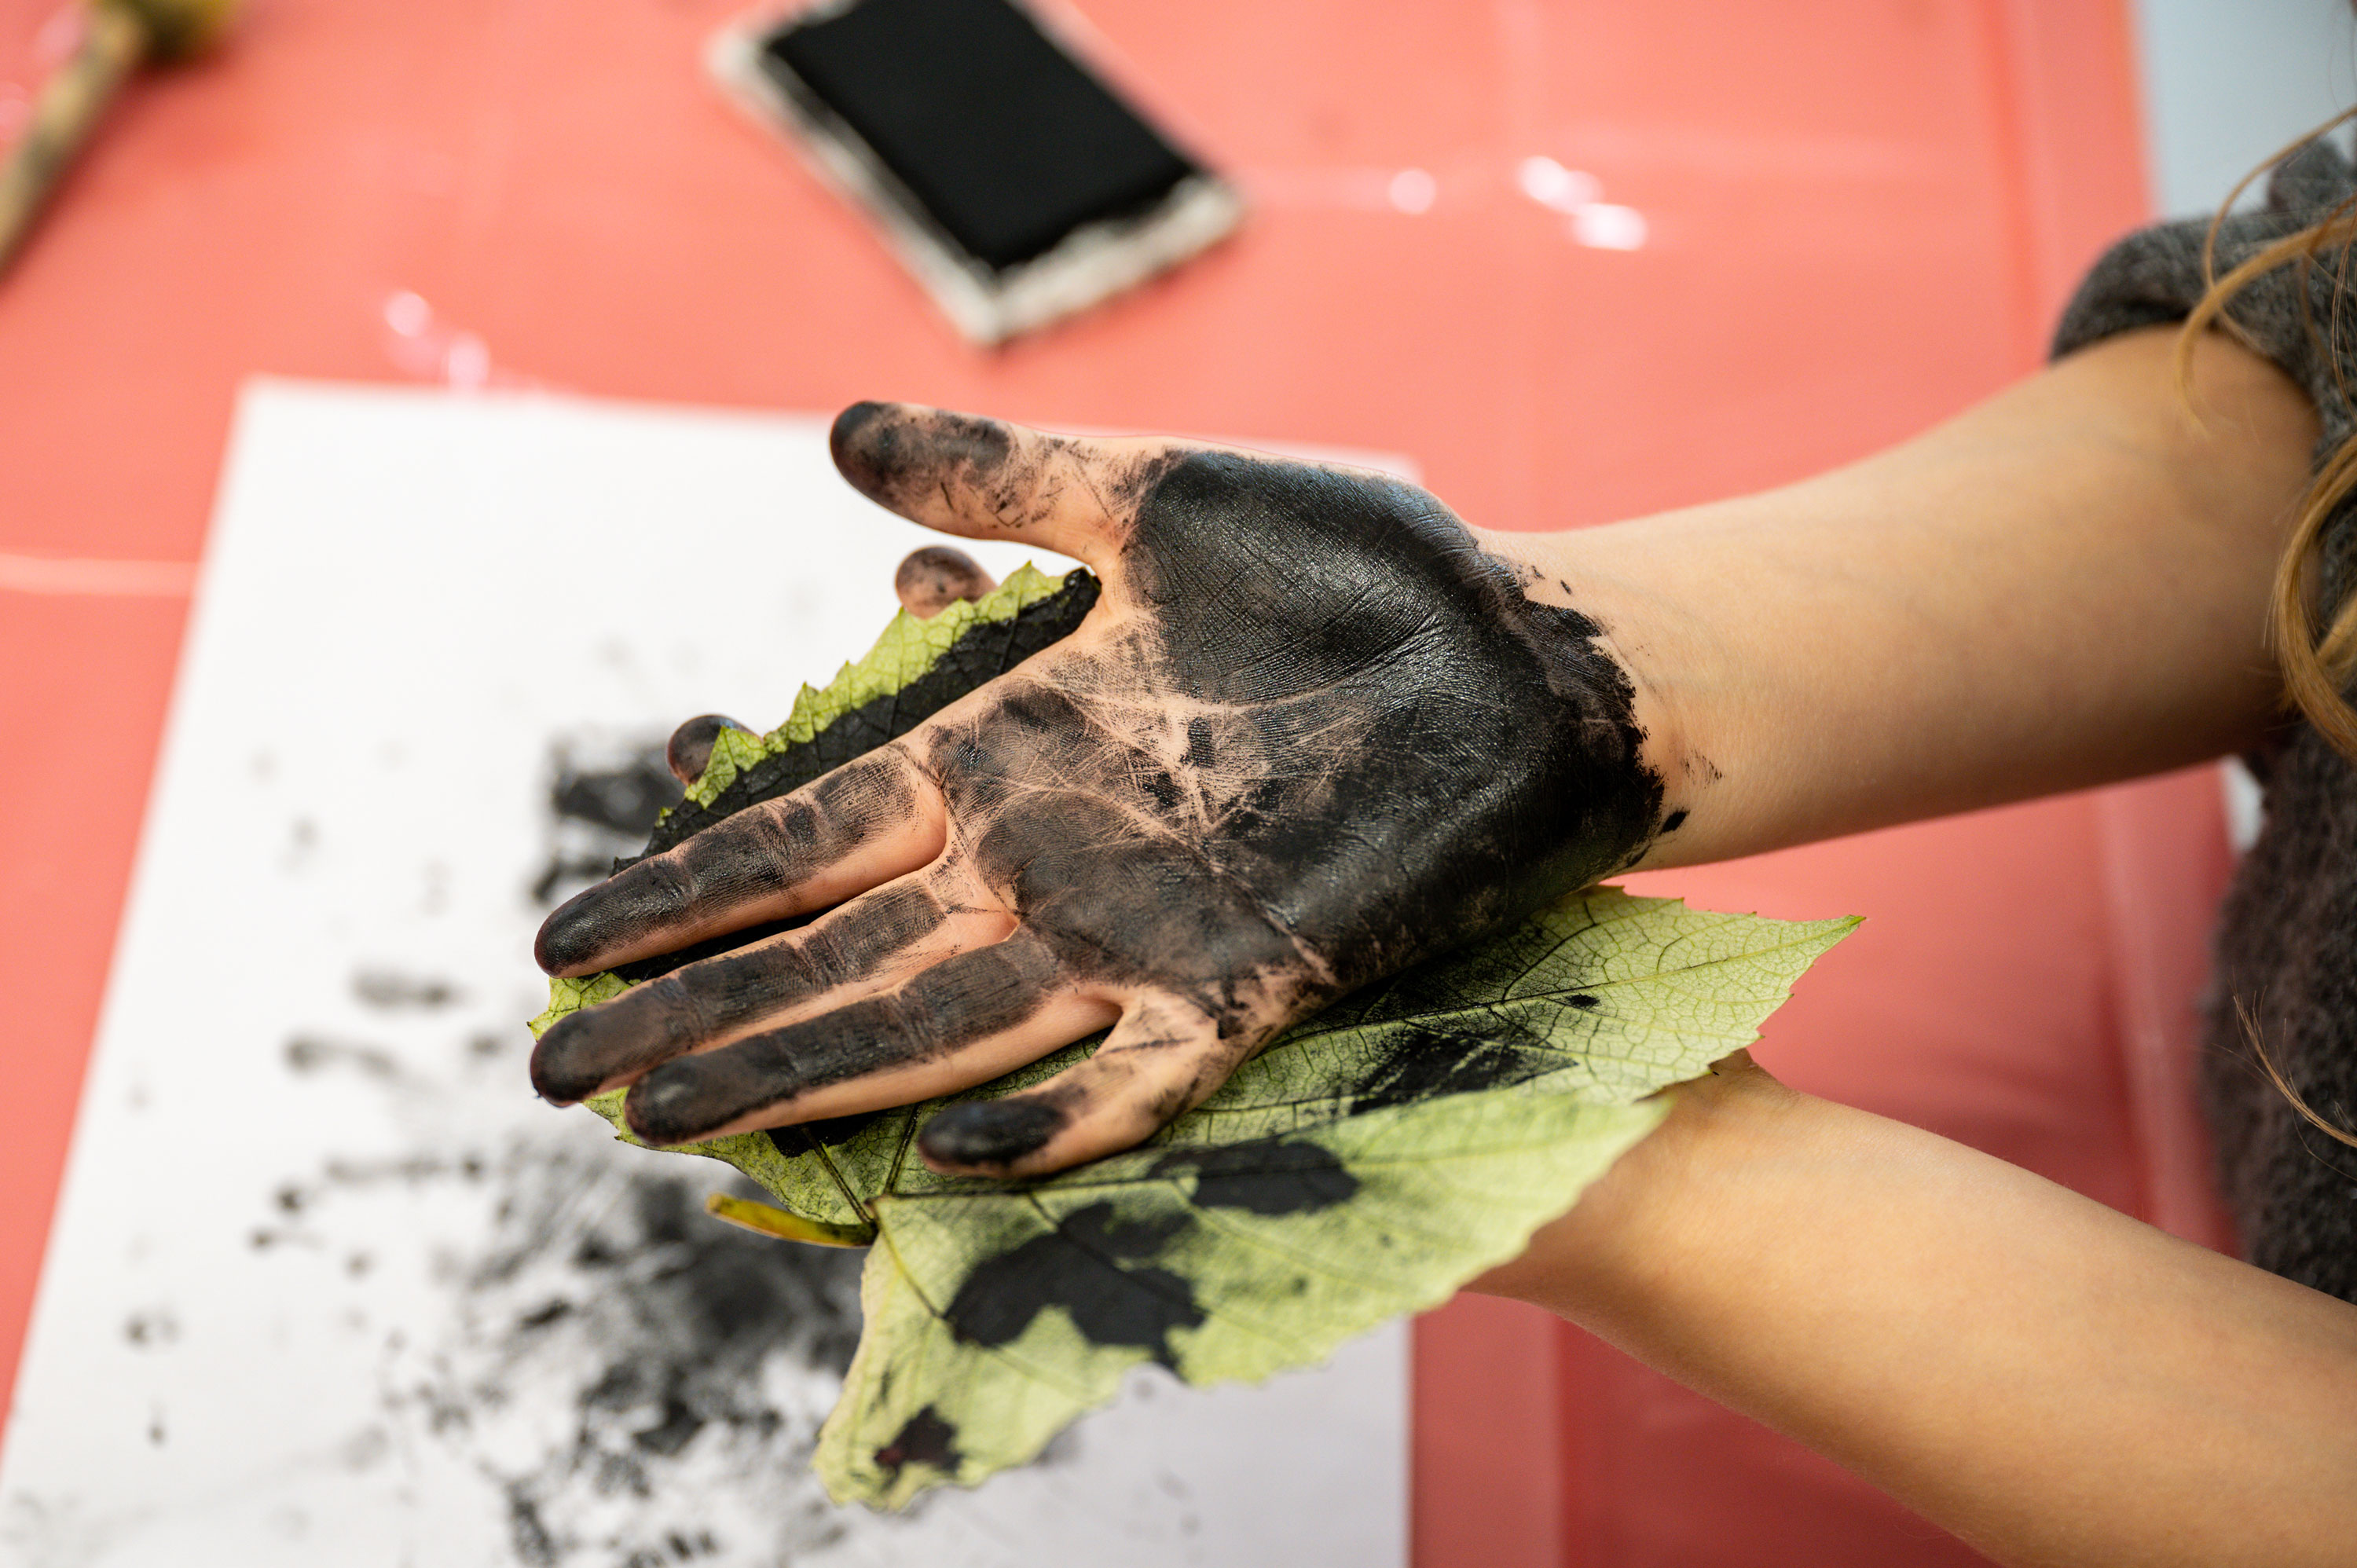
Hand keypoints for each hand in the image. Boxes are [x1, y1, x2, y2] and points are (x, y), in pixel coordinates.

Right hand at [531, 403, 1670, 1174]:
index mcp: (1010, 746)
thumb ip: (1000, 481)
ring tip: (679, 1123)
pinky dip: (1059, 1121)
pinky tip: (960, 1161)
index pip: (809, 830)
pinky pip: (1142, 1081)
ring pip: (943, 1025)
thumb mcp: (1159, 502)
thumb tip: (833, 437)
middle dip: (702, 1012)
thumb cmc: (1360, 567)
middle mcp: (1049, 857)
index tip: (567, 935)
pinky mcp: (1259, 985)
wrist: (1533, 657)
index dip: (689, 884)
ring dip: (815, 1076)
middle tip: (561, 1074)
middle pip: (839, 951)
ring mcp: (1145, 931)